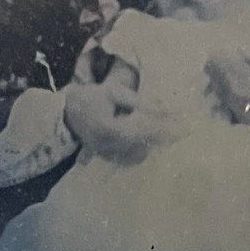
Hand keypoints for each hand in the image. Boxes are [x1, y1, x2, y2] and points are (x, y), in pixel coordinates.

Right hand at [62, 81, 179, 165]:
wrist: (64, 114)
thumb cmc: (91, 98)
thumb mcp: (114, 92)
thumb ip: (139, 102)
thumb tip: (165, 107)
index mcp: (111, 129)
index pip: (145, 132)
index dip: (165, 129)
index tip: (184, 128)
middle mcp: (109, 146)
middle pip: (145, 146)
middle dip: (163, 138)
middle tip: (183, 131)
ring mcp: (107, 154)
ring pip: (138, 155)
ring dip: (153, 146)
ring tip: (169, 135)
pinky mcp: (106, 157)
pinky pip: (129, 157)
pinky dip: (142, 151)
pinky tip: (151, 142)